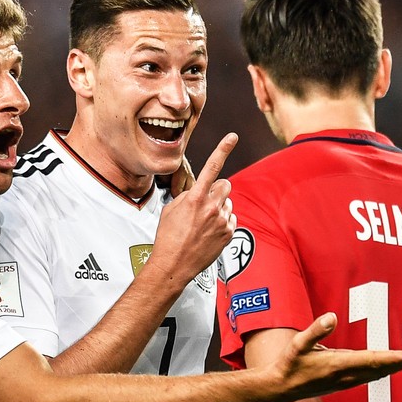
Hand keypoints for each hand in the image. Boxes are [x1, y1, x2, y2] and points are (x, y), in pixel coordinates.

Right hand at [146, 133, 237, 285]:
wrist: (174, 265)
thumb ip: (188, 195)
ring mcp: (222, 221)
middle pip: (225, 185)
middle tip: (205, 202)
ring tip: (203, 222)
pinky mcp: (228, 233)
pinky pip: (231, 218)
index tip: (233, 136)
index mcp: (195, 198)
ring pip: (228, 203)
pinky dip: (223, 222)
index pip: (212, 167)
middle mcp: (212, 207)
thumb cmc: (168, 237)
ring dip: (219, 207)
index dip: (223, 149)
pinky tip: (209, 232)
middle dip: (217, 189)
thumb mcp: (171, 209)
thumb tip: (199, 191)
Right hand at [266, 313, 401, 401]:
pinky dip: (383, 369)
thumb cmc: (289, 364)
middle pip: (381, 368)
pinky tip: (388, 367)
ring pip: (377, 373)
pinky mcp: (342, 382)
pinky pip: (369, 376)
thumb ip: (315, 330)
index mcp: (338, 365)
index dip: (394, 358)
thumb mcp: (298, 344)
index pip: (373, 360)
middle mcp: (346, 376)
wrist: (280, 389)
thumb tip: (331, 316)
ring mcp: (345, 381)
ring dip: (395, 366)